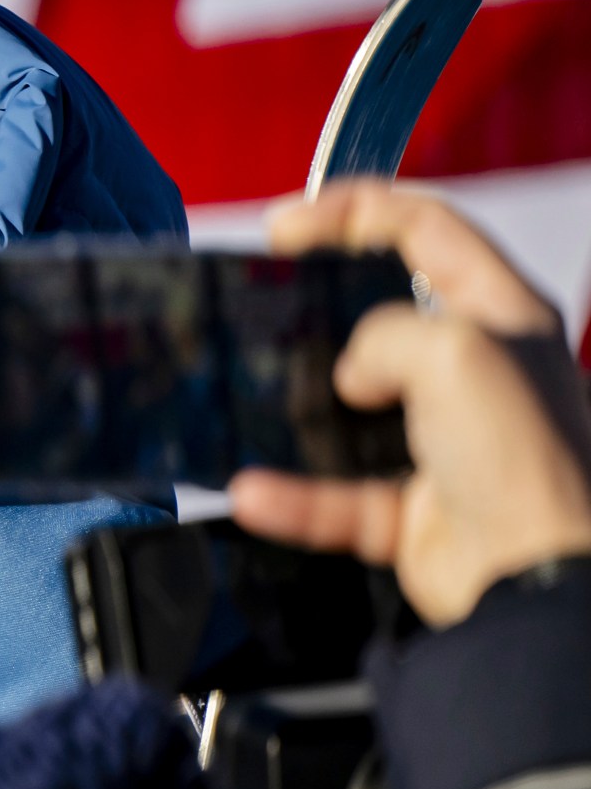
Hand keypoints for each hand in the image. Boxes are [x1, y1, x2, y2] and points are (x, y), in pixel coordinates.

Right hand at [227, 180, 590, 626]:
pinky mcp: (413, 511)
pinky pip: (335, 498)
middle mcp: (475, 374)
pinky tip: (254, 492)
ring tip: (248, 391)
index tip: (285, 225)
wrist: (540, 577)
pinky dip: (293, 498)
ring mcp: (442, 444)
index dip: (354, 211)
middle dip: (318, 302)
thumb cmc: (524, 456)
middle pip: (383, 313)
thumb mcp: (453, 351)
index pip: (426, 230)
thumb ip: (384, 334)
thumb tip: (350, 375)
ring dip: (296, 407)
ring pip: (349, 409)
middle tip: (262, 295)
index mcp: (503, 315)